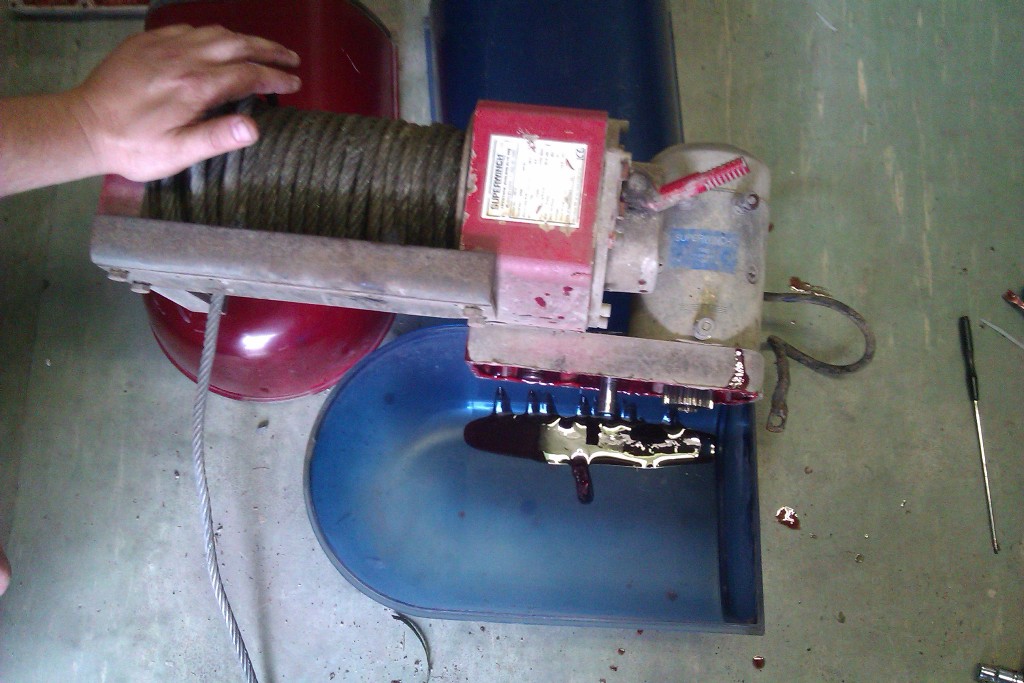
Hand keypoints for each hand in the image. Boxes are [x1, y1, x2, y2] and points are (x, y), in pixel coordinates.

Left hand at [67, 24, 300, 181]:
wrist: (84, 126)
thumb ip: (217, 137)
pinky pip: (189, 29)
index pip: (248, 75)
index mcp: (196, 86)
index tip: (295, 82)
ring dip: (244, 39)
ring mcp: (164, 46)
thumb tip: (254, 127)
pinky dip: (213, 34)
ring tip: (263, 49)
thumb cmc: (133, 147)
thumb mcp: (178, 153)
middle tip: (292, 59)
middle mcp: (184, 58)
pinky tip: (218, 44)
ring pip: (215, 32)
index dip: (275, 77)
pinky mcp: (147, 43)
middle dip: (269, 50)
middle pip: (238, 44)